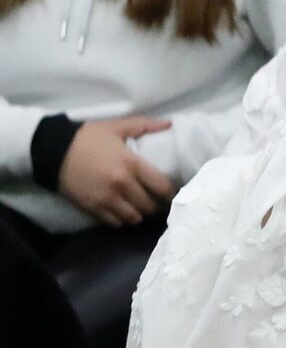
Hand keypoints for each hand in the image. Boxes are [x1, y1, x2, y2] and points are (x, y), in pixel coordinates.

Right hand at [57, 117, 175, 226]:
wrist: (53, 150)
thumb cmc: (87, 137)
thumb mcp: (116, 127)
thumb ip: (144, 125)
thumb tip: (169, 124)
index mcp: (131, 164)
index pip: (162, 187)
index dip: (170, 193)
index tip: (170, 192)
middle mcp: (122, 185)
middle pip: (150, 207)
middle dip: (155, 205)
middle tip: (155, 201)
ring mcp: (107, 199)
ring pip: (135, 219)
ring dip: (139, 214)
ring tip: (139, 207)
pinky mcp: (94, 209)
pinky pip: (117, 223)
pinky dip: (122, 219)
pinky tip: (122, 210)